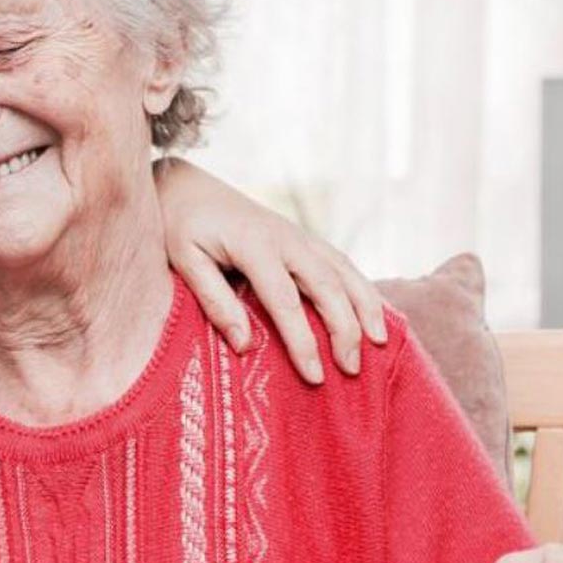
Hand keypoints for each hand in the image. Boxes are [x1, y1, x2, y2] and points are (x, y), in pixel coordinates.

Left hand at [156, 158, 385, 383]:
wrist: (187, 187)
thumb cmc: (182, 228)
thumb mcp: (186, 261)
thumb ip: (214, 301)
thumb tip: (245, 345)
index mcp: (255, 246)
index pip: (286, 302)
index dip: (303, 341)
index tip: (314, 376)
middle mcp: (286, 239)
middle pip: (327, 287)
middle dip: (344, 329)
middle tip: (351, 370)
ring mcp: (300, 235)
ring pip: (344, 272)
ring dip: (366, 307)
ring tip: (380, 343)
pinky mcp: (304, 237)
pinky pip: (342, 263)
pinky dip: (362, 288)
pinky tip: (373, 313)